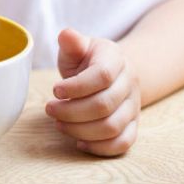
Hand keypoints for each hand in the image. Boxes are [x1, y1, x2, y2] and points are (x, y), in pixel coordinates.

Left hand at [44, 28, 140, 156]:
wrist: (115, 73)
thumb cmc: (89, 60)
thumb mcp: (79, 47)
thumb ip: (72, 42)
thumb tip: (66, 35)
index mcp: (116, 60)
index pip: (102, 76)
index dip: (76, 87)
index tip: (54, 90)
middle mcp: (130, 84)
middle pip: (104, 105)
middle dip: (71, 112)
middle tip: (50, 109)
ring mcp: (133, 107)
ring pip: (112, 127)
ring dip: (80, 130)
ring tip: (59, 124)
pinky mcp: (132, 126)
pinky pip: (122, 144)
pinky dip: (99, 148)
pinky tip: (78, 142)